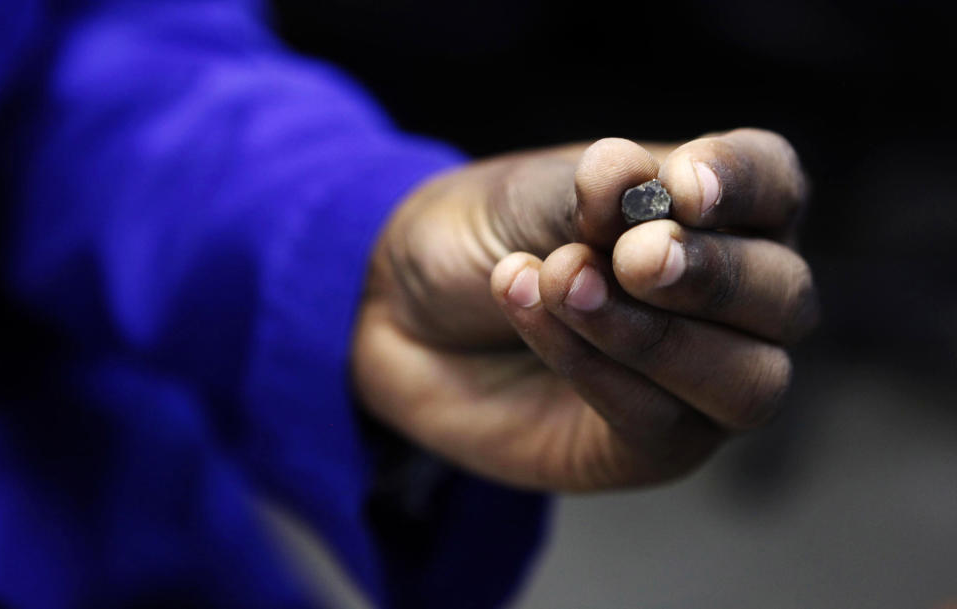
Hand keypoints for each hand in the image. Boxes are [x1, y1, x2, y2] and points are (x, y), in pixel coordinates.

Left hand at [351, 129, 816, 490]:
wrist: (404, 309)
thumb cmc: (484, 237)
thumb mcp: (527, 196)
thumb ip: (589, 190)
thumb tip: (631, 180)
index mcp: (715, 213)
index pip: (774, 186)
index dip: (742, 184)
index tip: (681, 185)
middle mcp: (729, 303)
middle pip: (784, 296)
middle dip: (710, 276)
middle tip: (632, 256)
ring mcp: (699, 382)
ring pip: (747, 382)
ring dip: (654, 335)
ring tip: (562, 283)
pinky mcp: (651, 447)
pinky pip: (659, 423)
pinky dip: (596, 368)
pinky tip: (533, 312)